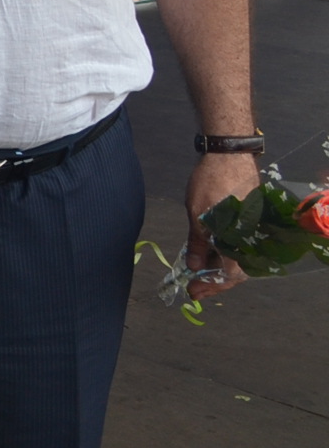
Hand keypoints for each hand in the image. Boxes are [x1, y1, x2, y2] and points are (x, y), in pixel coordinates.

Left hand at [184, 150, 259, 299]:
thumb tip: (195, 267)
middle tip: (194, 288)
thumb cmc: (211, 182)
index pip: (231, 274)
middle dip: (214, 281)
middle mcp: (252, 237)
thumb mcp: (197, 214)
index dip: (211, 285)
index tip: (193, 292)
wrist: (228, 155)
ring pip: (239, 258)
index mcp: (240, 238)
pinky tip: (209, 256)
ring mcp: (253, 229)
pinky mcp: (251, 222)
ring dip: (219, 268)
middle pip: (237, 270)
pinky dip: (225, 254)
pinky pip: (240, 245)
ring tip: (198, 274)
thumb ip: (198, 243)